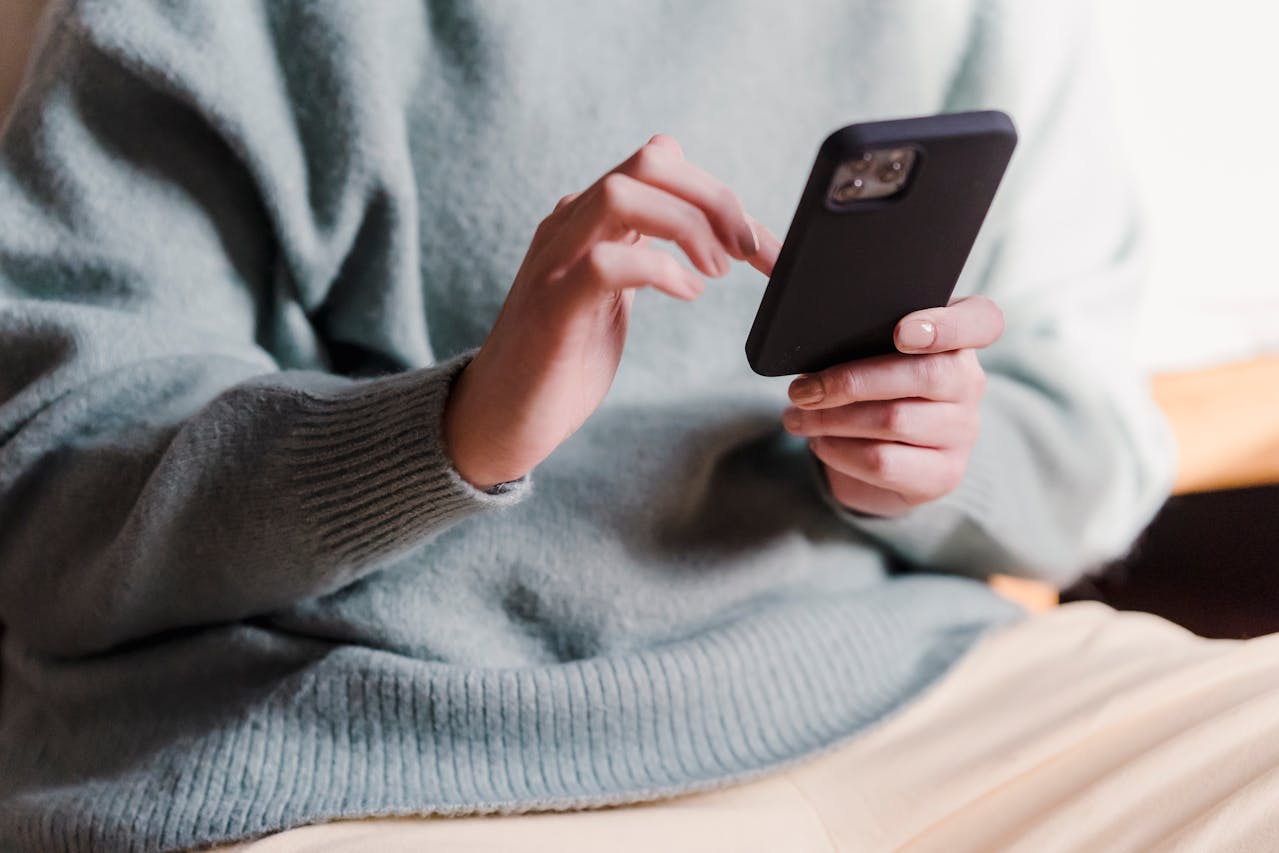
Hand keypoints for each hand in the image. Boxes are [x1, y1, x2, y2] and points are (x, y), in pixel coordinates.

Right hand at [444, 135, 781, 489]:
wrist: (500, 417)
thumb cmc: (562, 359)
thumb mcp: (613, 292)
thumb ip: (643, 247)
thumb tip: (698, 212)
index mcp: (588, 219)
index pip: (660, 163)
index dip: (720, 194)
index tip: (761, 245)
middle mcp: (569, 226)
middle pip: (649, 162)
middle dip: (714, 199)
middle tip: (748, 252)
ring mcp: (556, 263)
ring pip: (623, 194)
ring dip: (688, 227)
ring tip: (715, 273)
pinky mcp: (552, 308)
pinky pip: (606, 262)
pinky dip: (659, 270)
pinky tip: (686, 293)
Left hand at [781, 296, 1004, 516]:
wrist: (887, 462)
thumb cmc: (868, 388)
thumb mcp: (858, 347)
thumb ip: (832, 309)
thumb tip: (765, 256)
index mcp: (957, 338)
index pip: (984, 320)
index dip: (947, 324)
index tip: (903, 331)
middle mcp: (969, 382)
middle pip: (923, 373)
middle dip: (849, 380)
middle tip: (800, 389)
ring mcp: (961, 432)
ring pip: (894, 420)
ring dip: (831, 418)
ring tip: (795, 414)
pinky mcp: (942, 475)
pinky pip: (884, 461)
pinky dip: (839, 450)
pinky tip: (819, 442)